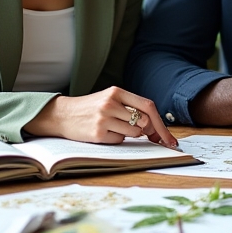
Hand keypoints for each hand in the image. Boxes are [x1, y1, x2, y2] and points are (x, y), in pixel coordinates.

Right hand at [24, 87, 178, 148]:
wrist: (62, 115)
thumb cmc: (90, 108)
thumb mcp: (110, 100)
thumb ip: (130, 107)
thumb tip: (154, 126)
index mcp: (117, 92)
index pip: (148, 106)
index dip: (161, 123)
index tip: (169, 139)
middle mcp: (111, 103)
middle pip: (144, 121)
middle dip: (149, 132)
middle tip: (147, 136)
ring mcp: (104, 118)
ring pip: (134, 132)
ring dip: (130, 135)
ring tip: (115, 128)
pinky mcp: (98, 133)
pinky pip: (119, 140)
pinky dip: (117, 140)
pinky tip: (104, 134)